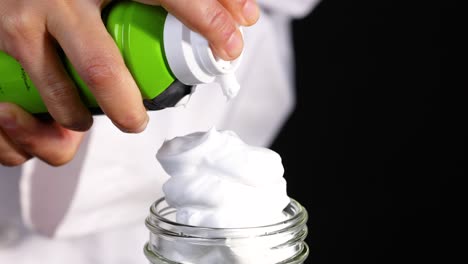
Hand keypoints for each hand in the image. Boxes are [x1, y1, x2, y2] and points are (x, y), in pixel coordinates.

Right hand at [0, 0, 259, 165]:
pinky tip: (51, 125)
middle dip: (128, 107)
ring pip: (62, 96)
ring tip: (89, 119)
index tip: (229, 45)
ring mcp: (21, 22)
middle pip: (102, 67)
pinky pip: (11, 113)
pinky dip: (32, 134)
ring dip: (79, 121)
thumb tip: (239, 16)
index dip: (204, 18)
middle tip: (137, 121)